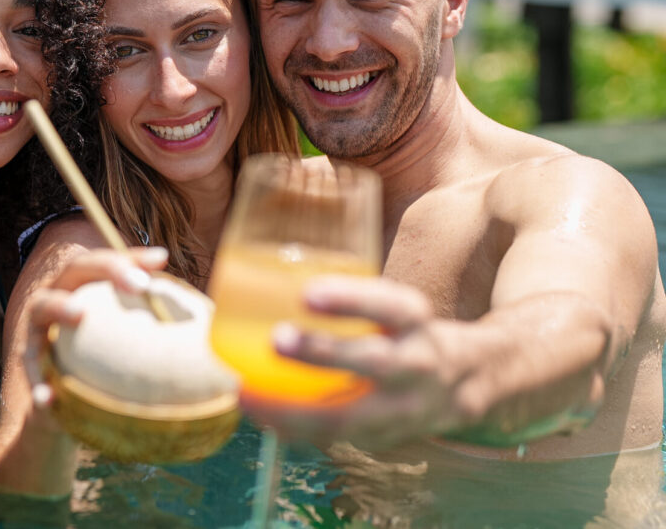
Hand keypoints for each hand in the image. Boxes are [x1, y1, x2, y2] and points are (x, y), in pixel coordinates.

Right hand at [23, 246, 167, 408]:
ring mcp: (38, 325)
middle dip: (107, 268)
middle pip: (77, 268)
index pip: (110, 261)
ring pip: (42, 305)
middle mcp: (60, 295)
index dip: (133, 257)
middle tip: (138, 285)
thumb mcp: (129, 345)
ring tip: (79, 314)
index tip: (162, 259)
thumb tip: (216, 335)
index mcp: (87, 286)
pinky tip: (51, 398)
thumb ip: (157, 331)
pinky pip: (32, 368)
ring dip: (60, 306)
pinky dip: (41, 382)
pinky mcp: (29, 360)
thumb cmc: (106, 362)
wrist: (63, 403)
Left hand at [240, 276, 461, 450]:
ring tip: (249, 395)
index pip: (392, 306)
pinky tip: (262, 417)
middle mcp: (418, 365)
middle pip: (373, 362)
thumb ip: (352, 300)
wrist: (470, 381)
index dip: (351, 299)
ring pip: (351, 418)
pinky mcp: (387, 439)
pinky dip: (296, 432)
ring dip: (296, 411)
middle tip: (276, 339)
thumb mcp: (396, 308)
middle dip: (322, 354)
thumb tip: (268, 280)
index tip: (308, 292)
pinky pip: (337, 440)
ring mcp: (406, 411)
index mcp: (417, 323)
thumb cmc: (407, 332)